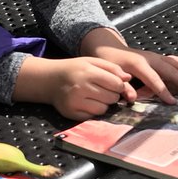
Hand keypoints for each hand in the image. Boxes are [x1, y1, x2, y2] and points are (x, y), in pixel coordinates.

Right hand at [14, 55, 134, 119]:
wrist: (49, 79)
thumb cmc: (74, 69)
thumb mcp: (92, 61)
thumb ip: (112, 68)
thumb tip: (128, 78)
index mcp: (88, 72)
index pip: (116, 84)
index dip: (119, 85)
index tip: (114, 84)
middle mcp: (81, 88)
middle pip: (112, 98)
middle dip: (111, 95)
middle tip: (102, 90)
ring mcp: (75, 102)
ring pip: (103, 109)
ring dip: (103, 104)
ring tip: (94, 96)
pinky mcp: (71, 113)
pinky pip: (92, 117)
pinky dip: (93, 111)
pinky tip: (86, 103)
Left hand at [101, 48, 177, 104]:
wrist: (108, 48)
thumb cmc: (109, 64)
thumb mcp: (111, 75)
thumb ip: (122, 87)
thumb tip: (132, 98)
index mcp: (138, 64)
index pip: (154, 80)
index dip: (163, 91)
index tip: (173, 102)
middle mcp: (151, 58)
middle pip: (171, 71)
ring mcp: (156, 56)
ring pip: (177, 64)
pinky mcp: (159, 57)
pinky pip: (176, 60)